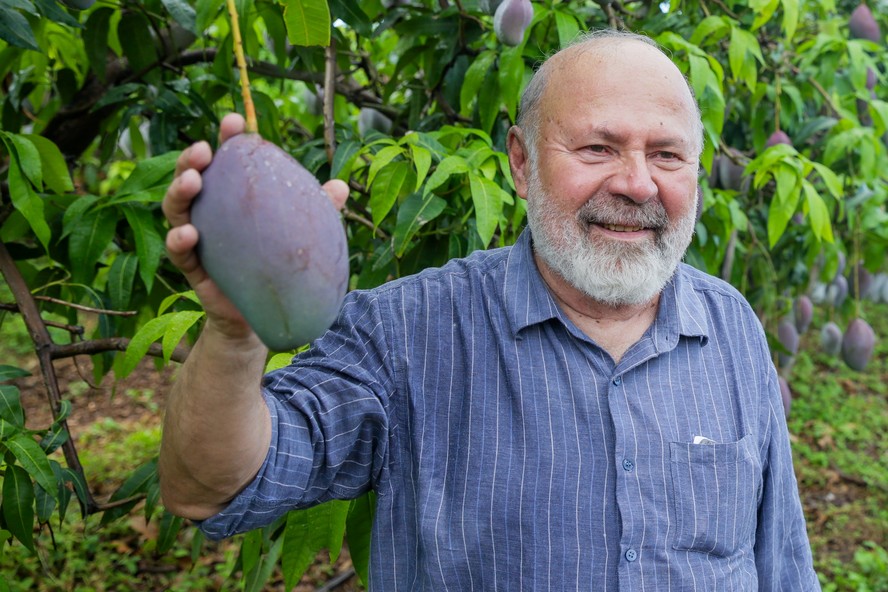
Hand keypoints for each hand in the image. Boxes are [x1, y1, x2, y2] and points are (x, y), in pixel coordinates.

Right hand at [162, 113, 349, 339]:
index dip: (228, 140)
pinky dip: (178, 240)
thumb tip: (341, 187)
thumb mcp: (303, 236)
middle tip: (203, 148)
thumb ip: (318, 211)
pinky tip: (189, 234)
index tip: (234, 122)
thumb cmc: (282, 266)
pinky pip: (177, 252)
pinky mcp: (192, 268)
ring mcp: (198, 239)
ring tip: (192, 180)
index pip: (228, 161)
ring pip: (176, 208)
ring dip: (178, 190)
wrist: (266, 316)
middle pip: (192, 177)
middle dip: (192, 158)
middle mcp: (211, 212)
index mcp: (235, 197)